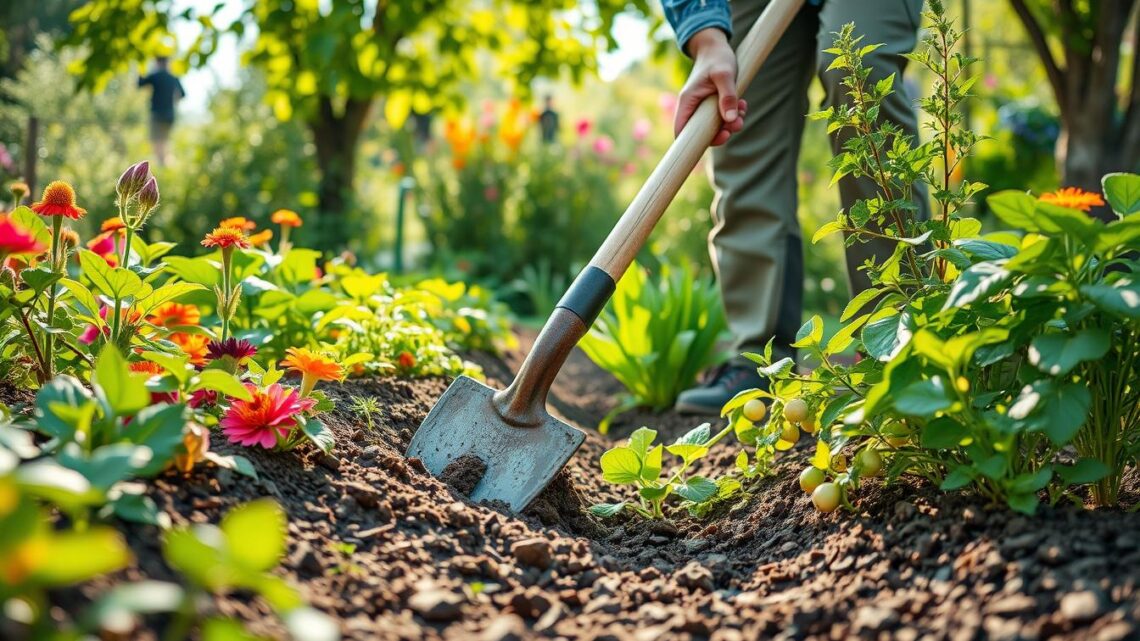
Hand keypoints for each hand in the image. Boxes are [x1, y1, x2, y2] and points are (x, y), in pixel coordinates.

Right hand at [675, 28, 747, 145]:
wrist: (716, 47)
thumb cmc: (717, 58)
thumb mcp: (724, 75)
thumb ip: (727, 96)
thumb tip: (730, 119)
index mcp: (687, 101)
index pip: (681, 131)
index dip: (696, 142)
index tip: (721, 137)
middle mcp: (692, 106)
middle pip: (700, 133)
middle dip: (721, 132)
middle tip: (737, 124)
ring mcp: (701, 106)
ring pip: (713, 126)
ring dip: (730, 123)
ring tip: (742, 109)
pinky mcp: (711, 104)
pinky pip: (720, 117)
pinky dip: (732, 114)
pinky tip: (742, 104)